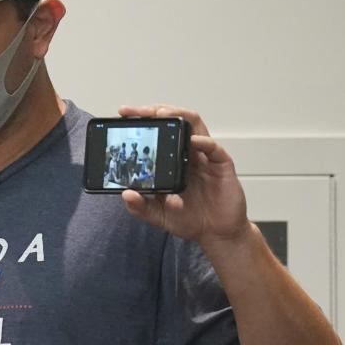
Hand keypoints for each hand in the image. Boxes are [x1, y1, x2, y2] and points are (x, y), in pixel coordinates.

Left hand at [116, 104, 250, 245]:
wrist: (216, 233)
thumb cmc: (189, 220)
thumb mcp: (158, 215)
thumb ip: (140, 207)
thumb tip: (126, 194)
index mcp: (171, 161)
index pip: (156, 132)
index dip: (141, 121)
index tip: (123, 115)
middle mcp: (187, 154)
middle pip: (174, 121)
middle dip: (154, 110)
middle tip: (136, 111)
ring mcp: (204, 157)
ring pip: (194, 125)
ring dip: (178, 115)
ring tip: (161, 114)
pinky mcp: (221, 166)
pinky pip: (214, 148)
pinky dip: (203, 141)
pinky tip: (193, 140)